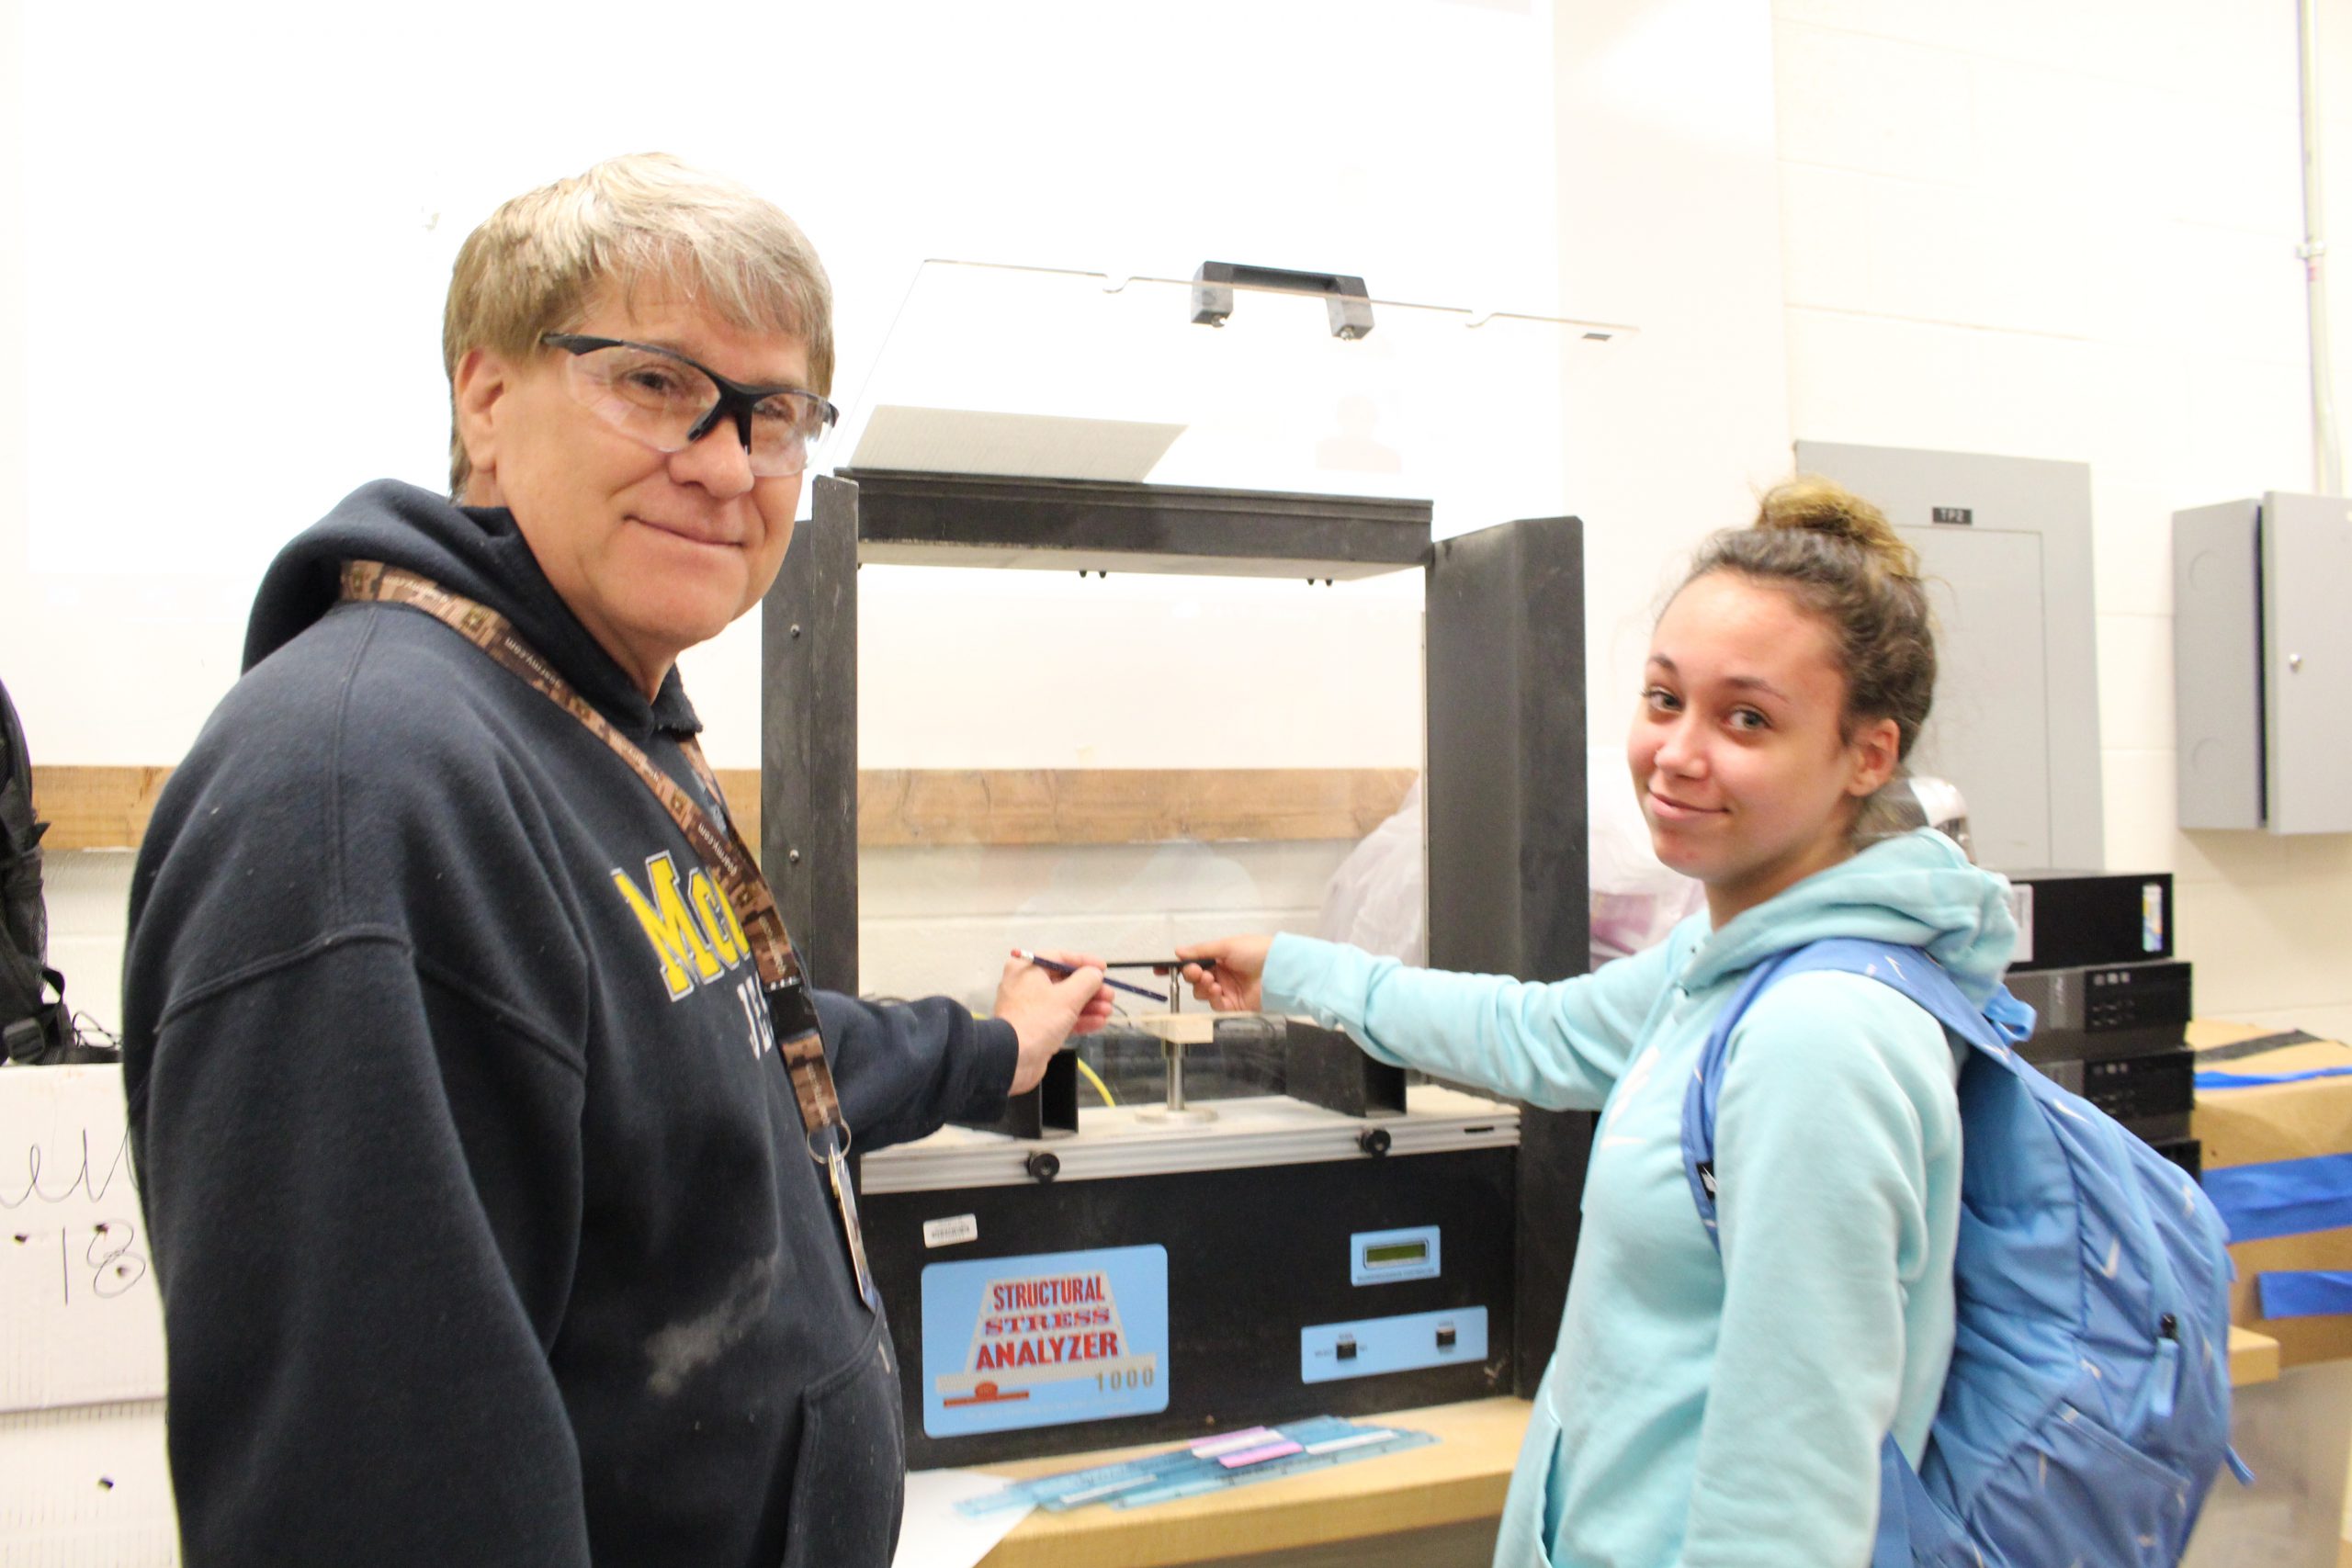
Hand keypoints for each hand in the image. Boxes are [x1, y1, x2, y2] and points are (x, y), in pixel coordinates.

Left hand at [995, 950, 1114, 1094]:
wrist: (1013, 1059)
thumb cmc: (1038, 1020)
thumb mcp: (1068, 996)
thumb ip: (1087, 980)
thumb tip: (1095, 973)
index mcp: (1027, 969)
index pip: (1060, 958)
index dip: (1085, 963)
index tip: (1103, 969)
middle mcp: (1026, 985)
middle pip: (1065, 981)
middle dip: (1091, 989)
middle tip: (1110, 995)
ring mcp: (1031, 1008)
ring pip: (1065, 1002)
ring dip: (1089, 1006)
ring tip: (1108, 1011)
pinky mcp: (1037, 1028)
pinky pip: (1061, 1019)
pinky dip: (1080, 1020)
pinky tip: (1099, 1022)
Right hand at [1172, 935, 1271, 1012]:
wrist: (1278, 971)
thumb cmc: (1255, 952)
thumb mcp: (1227, 946)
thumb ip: (1201, 951)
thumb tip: (1178, 951)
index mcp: (1219, 957)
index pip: (1194, 962)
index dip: (1178, 966)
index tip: (1159, 970)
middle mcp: (1221, 974)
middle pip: (1194, 979)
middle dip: (1192, 975)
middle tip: (1197, 972)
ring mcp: (1226, 991)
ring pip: (1202, 993)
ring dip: (1202, 987)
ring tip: (1211, 981)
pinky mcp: (1233, 1006)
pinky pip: (1215, 1005)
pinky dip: (1213, 998)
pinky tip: (1218, 991)